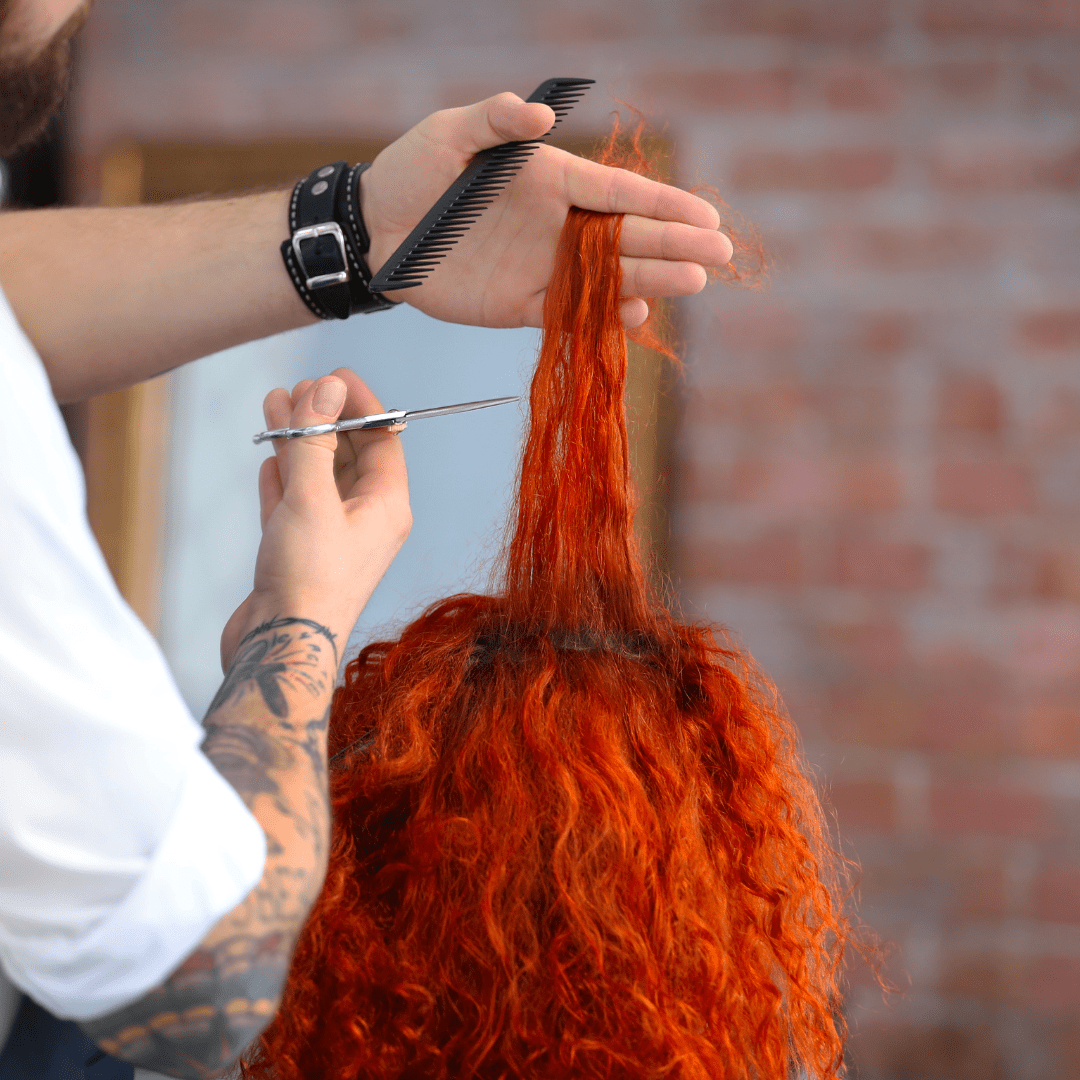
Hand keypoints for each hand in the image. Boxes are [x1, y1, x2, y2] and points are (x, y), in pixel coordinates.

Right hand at [220, 369, 411, 669]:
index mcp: (386, 508)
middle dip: (324, 418)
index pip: (383, 440)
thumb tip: (326, 387)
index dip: (361, 405)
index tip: (333, 375)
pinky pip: (295, 504)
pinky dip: (284, 478)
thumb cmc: (307, 578)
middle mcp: (365, 522)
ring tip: (275, 405)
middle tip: (297, 387)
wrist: (281, 647)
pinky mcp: (299, 554)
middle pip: (349, 455)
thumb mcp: (312, 498)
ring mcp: (331, 538)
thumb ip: (316, 439)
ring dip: (298, 441)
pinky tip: (272, 458)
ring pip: (317, 477)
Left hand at [361, 92, 733, 329]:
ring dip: (649, 282)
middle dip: (675, 246)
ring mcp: (542, 268)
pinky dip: (600, 317)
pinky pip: (569, 314)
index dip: (664, 204)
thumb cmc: (412, 173)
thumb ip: (495, 119)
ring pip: (607, 278)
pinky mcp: (520, 305)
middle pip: (627, 238)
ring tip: (692, 286)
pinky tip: (635, 317)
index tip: (706, 217)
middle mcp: (556, 227)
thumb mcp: (450, 134)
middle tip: (719, 258)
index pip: (618, 194)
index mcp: (550, 181)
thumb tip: (542, 111)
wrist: (375, 233)